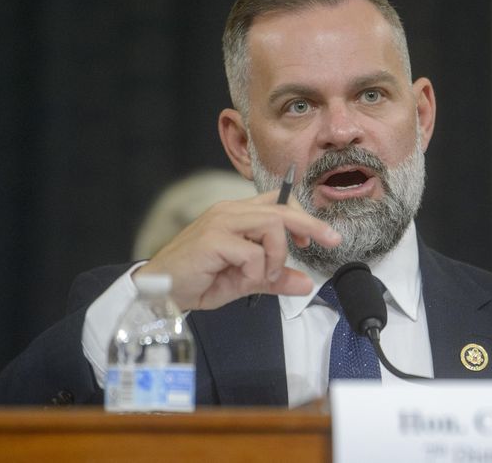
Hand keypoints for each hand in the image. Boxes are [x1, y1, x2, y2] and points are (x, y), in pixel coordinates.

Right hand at [133, 190, 340, 310]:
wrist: (160, 290)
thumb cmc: (198, 280)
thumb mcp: (244, 281)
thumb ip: (274, 279)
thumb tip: (305, 283)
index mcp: (237, 215)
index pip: (277, 202)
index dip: (301, 216)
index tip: (313, 238)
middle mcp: (230, 212)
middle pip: (281, 208)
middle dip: (311, 224)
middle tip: (331, 240)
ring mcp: (221, 222)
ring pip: (271, 225)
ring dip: (278, 254)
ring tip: (266, 274)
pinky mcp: (213, 239)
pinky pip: (252, 252)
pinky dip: (257, 269)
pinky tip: (245, 278)